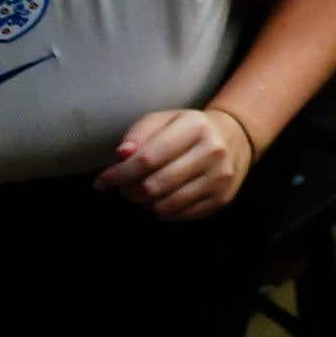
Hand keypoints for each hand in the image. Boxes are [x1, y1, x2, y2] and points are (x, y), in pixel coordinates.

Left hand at [93, 106, 252, 220]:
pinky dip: (163, 211)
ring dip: (145, 203)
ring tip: (145, 191)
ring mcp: (220, 177)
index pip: (147, 159)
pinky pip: (179, 216)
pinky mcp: (222, 198)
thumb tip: (122, 155)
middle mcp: (213, 151)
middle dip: (130, 191)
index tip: (100, 182)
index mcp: (196, 126)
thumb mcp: (164, 120)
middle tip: (125, 187)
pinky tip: (164, 197)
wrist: (234, 138)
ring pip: (165, 205)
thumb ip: (139, 133)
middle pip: (154, 186)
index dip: (118, 174)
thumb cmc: (187, 130)